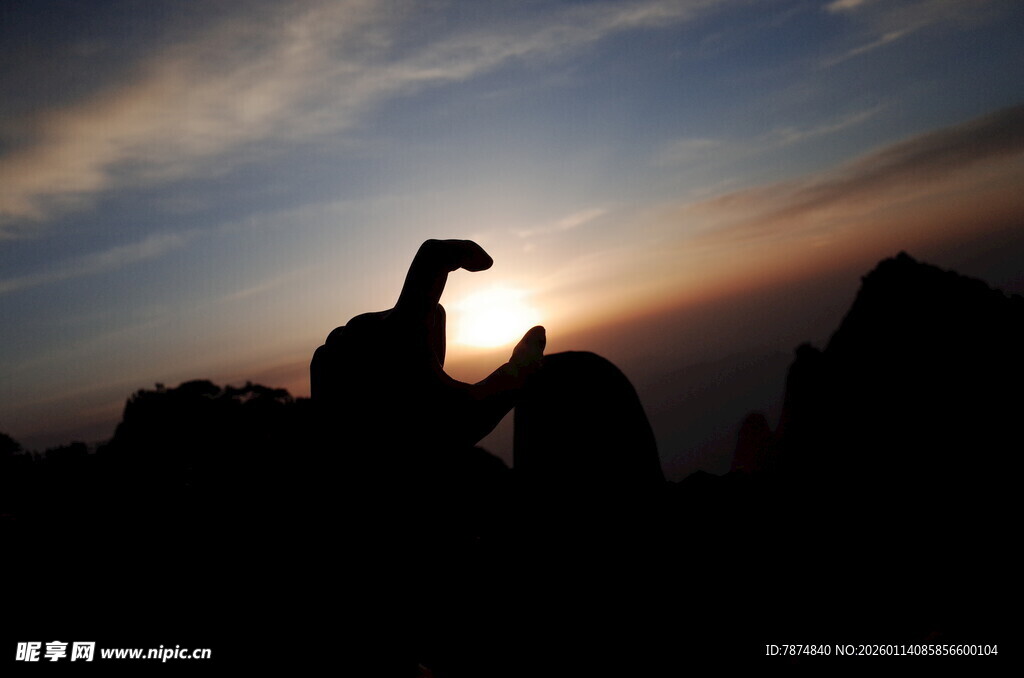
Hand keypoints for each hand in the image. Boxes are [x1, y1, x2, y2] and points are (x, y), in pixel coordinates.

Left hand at [311, 239, 545, 450]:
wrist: (358, 484)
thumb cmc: (424, 448)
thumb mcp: (482, 412)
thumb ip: (522, 371)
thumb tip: (539, 330)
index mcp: (403, 328)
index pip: (433, 258)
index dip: (463, 251)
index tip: (484, 266)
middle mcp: (365, 325)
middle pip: (418, 311)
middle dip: (432, 337)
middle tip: (432, 388)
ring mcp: (339, 340)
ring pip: (388, 328)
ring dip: (402, 352)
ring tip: (400, 400)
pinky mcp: (323, 357)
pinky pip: (360, 343)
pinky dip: (373, 364)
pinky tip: (374, 400)